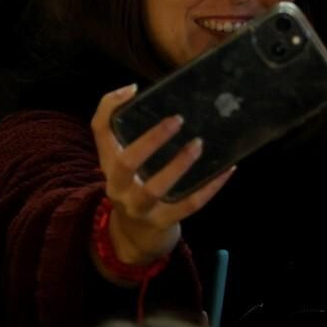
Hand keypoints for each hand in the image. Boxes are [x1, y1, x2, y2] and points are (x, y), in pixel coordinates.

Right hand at [90, 85, 234, 266]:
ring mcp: (140, 208)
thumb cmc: (133, 185)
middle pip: (125, 163)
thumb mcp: (122, 160)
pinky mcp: (163, 222)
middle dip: (151, 141)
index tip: (135, 89)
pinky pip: (188, 205)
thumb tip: (132, 89)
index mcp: (108, 163)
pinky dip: (209, 187)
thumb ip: (124, 128)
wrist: (134, 238)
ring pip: (154, 189)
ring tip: (198, 145)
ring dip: (178, 166)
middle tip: (177, 120)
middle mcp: (118, 187)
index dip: (110, 109)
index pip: (100, 131)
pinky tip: (227, 169)